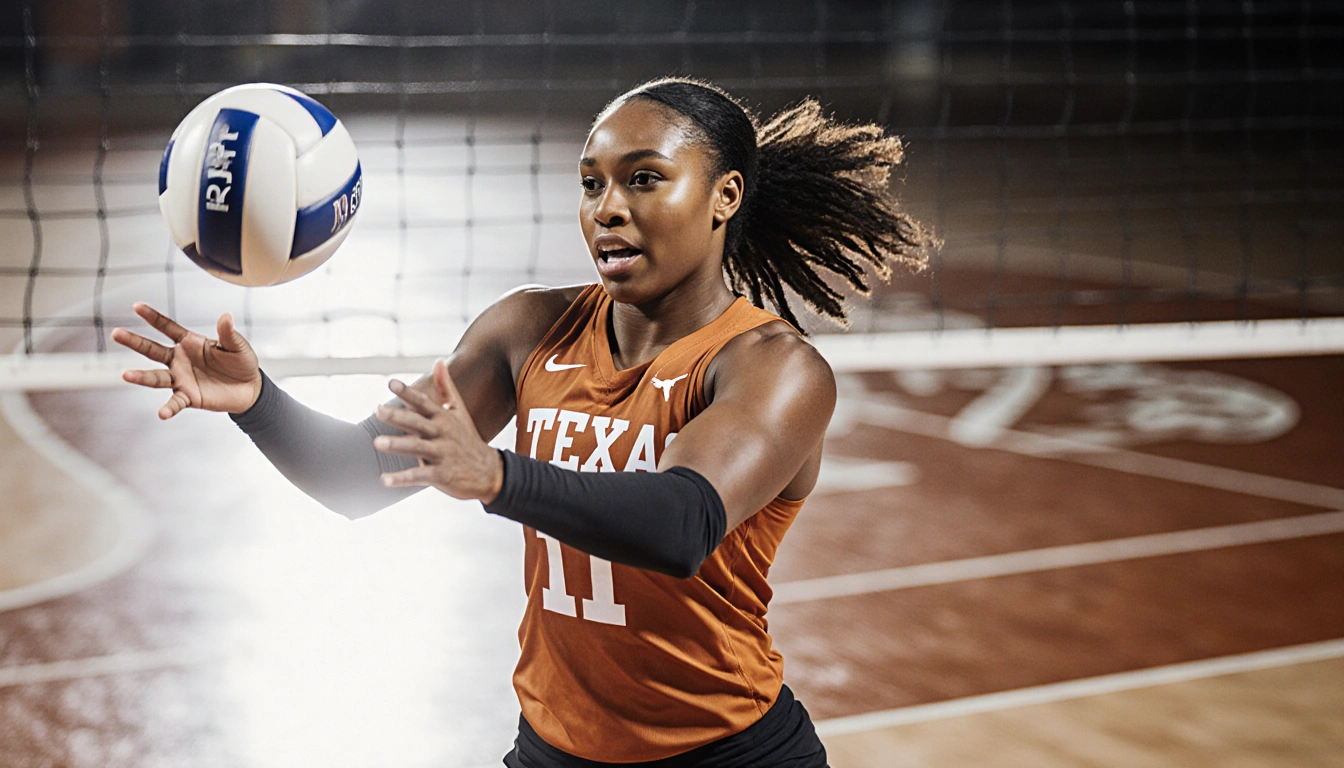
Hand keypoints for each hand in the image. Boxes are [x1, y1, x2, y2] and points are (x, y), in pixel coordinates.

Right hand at [111, 302, 262, 419]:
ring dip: (141, 376)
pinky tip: (162, 413)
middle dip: (134, 341)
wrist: (249, 388)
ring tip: (125, 374)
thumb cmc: (240, 362)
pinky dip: (169, 408)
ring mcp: (181, 378)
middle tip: (116, 333)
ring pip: (157, 377)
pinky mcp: (189, 396)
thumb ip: (228, 333)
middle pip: (152, 349)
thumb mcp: (237, 345)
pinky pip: (176, 402)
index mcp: (189, 343)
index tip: (136, 307)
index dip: (152, 317)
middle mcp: (179, 360)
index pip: (167, 327)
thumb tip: (226, 317)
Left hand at [374, 359, 504, 502]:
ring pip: (417, 447)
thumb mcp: (459, 411)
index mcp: (443, 418)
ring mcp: (442, 454)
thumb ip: (446, 387)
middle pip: (418, 423)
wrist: (490, 471)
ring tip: (376, 442)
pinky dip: (402, 478)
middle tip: (377, 410)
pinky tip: (384, 480)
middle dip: (398, 416)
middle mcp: (442, 434)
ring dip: (397, 445)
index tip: (390, 382)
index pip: (423, 402)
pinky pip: (420, 476)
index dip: (407, 392)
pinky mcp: (442, 475)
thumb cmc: (468, 439)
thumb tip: (438, 361)